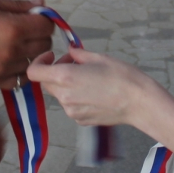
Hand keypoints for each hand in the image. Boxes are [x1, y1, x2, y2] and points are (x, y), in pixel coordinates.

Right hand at [0, 0, 52, 88]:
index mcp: (13, 28)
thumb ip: (19, 5)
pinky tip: (11, 61)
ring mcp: (4, 68)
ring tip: (16, 45)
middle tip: (27, 30)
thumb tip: (42, 5)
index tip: (35, 18)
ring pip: (34, 62)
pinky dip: (20, 70)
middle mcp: (12, 50)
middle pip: (45, 45)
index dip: (44, 20)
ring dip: (31, 53)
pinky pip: (21, 80)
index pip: (47, 26)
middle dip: (40, 35)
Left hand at [26, 47, 163, 127]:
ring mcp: (71, 111)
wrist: (139, 102)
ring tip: (87, 77)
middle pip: (46, 83)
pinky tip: (94, 91)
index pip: (34, 72)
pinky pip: (70, 105)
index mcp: (65, 77)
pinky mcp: (80, 120)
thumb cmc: (122, 77)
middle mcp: (64, 96)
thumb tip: (70, 52)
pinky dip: (75, 96)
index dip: (39, 61)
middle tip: (74, 62)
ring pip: (58, 94)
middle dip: (55, 71)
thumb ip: (78, 54)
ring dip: (66, 84)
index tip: (51, 56)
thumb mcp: (99, 57)